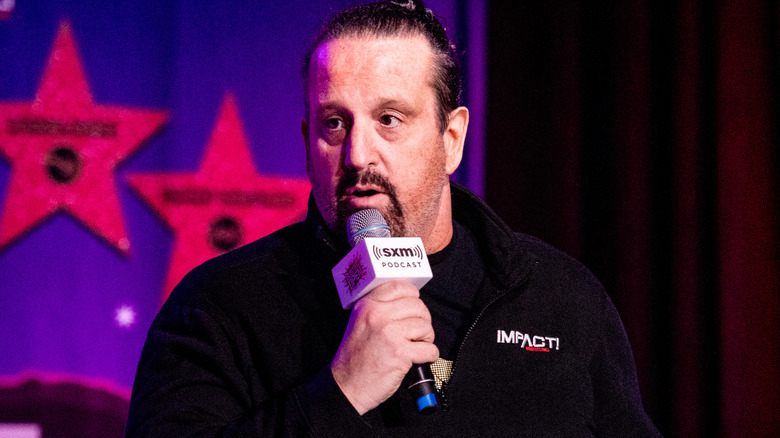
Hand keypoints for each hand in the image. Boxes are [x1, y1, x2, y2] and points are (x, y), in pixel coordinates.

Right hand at [331, 280, 438, 414]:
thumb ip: (379, 310)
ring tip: (416, 346)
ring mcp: (389, 333)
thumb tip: (408, 302)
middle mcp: (378, 315)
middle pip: (417, 306)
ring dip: (427, 338)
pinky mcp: (400, 353)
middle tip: (417, 332)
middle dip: (423, 320)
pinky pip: (429, 348)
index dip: (413, 296)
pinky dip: (429, 355)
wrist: (347, 386)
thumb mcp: (359, 323)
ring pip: (425, 326)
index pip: (399, 287)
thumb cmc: (355, 358)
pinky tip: (419, 358)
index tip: (414, 306)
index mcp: (367, 305)